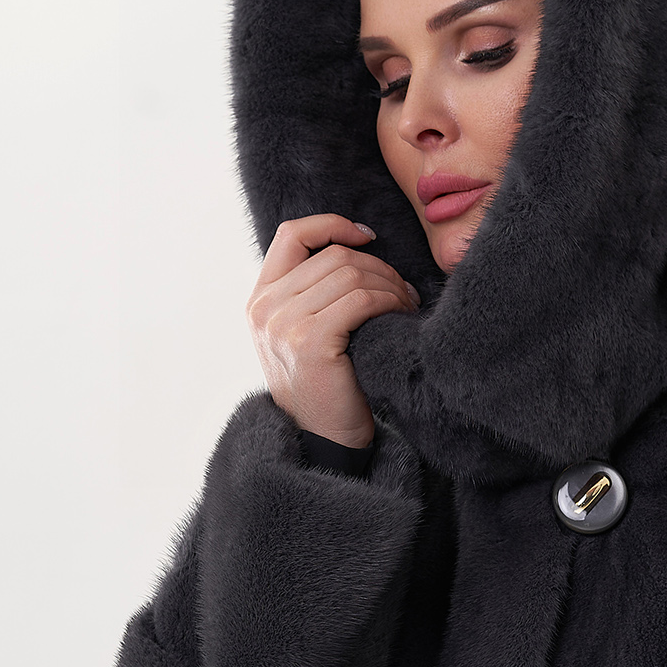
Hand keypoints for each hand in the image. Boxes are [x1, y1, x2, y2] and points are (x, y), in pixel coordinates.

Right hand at [246, 214, 420, 447]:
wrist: (322, 441)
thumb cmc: (327, 388)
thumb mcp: (306, 334)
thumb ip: (314, 293)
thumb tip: (361, 247)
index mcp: (260, 299)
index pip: (292, 235)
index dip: (333, 225)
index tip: (368, 238)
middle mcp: (265, 308)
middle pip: (334, 255)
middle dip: (379, 267)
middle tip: (404, 291)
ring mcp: (283, 324)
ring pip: (351, 274)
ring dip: (390, 286)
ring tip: (406, 306)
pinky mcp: (310, 341)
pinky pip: (361, 300)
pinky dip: (390, 302)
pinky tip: (402, 316)